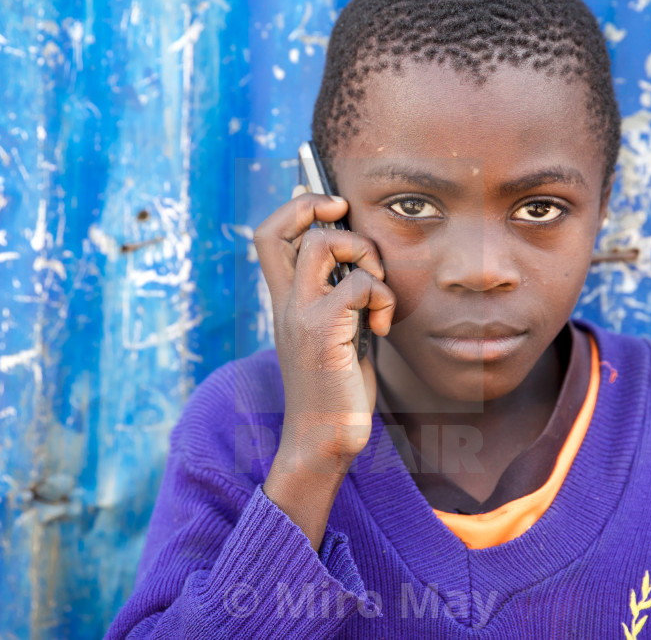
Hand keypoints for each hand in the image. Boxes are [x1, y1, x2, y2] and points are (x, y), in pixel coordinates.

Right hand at [253, 187, 395, 469]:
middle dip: (318, 208)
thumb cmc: (336, 390)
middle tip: (349, 228)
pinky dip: (382, 298)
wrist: (323, 440)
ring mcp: (300, 316)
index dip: (295, 208)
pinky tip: (383, 328)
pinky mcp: (323, 332)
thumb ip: (339, 299)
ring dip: (364, 253)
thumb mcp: (335, 334)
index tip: (331, 209)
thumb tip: (362, 264)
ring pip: (323, 243)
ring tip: (377, 289)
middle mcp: (285, 304)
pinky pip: (360, 285)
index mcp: (285, 302)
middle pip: (277, 228)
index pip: (267, 236)